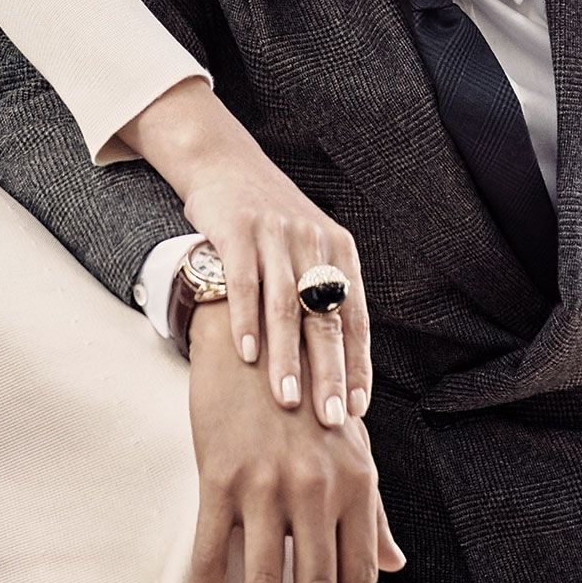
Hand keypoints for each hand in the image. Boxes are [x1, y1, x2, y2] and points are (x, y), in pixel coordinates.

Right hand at [117, 77, 372, 427]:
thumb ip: (320, 294)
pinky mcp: (238, 230)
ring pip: (285, 306)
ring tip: (287, 401)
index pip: (355, 317)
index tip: (357, 408)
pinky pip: (244, 284)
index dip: (357, 364)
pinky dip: (246, 322)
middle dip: (330, 372)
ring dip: (287, 358)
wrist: (224, 163)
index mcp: (338, 250)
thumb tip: (334, 366)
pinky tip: (247, 356)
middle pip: (325, 317)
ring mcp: (275, 235)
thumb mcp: (307, 247)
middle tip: (330, 419)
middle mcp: (313, 241)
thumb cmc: (268, 220)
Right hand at [185, 301, 406, 582]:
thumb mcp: (348, 445)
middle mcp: (316, 486)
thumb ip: (371, 508)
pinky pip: (211, 555)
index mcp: (355, 480)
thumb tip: (395, 564)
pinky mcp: (219, 477)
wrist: (250, 338)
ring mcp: (266, 484)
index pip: (362, 572)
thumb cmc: (303, 395)